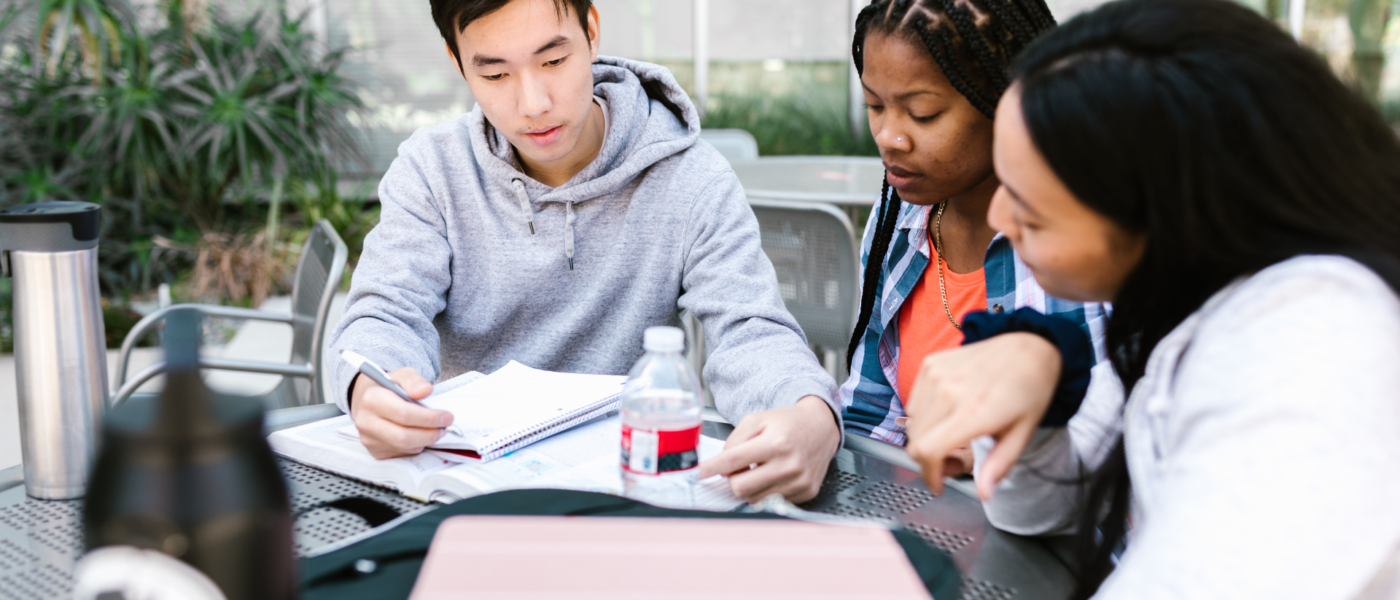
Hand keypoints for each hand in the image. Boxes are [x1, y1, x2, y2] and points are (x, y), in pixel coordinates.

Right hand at [349, 368, 453, 458]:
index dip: (429, 418)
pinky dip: (416, 446)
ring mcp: (368, 440)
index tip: (447, 417)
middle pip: (404, 436)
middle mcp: (366, 422)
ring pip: (405, 447)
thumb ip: (414, 381)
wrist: (367, 400)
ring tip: (434, 429)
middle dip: (430, 433)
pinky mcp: (375, 452)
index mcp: (371, 400)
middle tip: (445, 427)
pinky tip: (419, 435)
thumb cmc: (388, 388)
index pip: (403, 414)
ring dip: (425, 440)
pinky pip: (402, 454)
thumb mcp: (401, 375)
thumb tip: (426, 391)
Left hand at [698, 396, 839, 503]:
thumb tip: (721, 467)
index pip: (734, 460)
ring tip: (758, 469)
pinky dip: (766, 490)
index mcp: (776, 442)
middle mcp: (789, 464)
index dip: (711, 468)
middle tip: (737, 468)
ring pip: (755, 498)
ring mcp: (799, 481)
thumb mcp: (757, 419)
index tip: (699, 474)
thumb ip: (735, 441)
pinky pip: (772, 501)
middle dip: (732, 479)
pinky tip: (773, 475)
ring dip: (749, 486)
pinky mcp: (806, 492)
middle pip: (741, 487)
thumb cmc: (787, 423)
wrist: (821, 427)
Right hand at [903, 333, 1060, 499]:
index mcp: (973, 412)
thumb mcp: (1021, 434)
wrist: (1028, 347)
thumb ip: (999, 466)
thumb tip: (983, 493)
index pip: (928, 451)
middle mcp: (948, 391)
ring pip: (912, 424)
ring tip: (952, 435)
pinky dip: (924, 416)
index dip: (929, 475)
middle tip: (953, 460)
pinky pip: (914, 402)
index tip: (938, 484)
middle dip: (930, 461)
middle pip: (916, 442)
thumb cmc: (1029, 389)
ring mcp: (935, 375)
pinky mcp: (930, 364)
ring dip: (926, 438)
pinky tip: (947, 414)